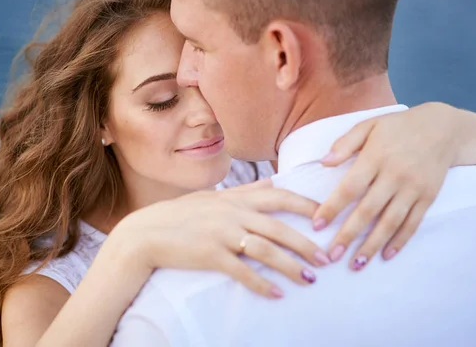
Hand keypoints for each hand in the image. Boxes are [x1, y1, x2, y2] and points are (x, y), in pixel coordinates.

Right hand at [109, 182, 326, 298]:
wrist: (147, 232)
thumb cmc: (182, 214)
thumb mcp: (214, 196)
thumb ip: (246, 190)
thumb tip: (271, 182)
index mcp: (236, 198)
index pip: (280, 196)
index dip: (306, 206)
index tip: (328, 217)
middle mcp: (233, 213)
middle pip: (279, 228)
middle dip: (306, 244)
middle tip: (326, 259)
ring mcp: (222, 234)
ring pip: (265, 250)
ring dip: (290, 266)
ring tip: (309, 280)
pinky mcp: (211, 255)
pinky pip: (242, 272)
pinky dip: (262, 284)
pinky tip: (277, 295)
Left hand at [312, 103, 463, 268]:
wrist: (443, 128)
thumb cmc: (397, 127)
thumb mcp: (368, 126)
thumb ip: (344, 143)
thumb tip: (323, 162)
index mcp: (375, 157)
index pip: (350, 187)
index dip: (332, 208)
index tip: (317, 225)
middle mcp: (394, 175)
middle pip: (368, 210)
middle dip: (348, 235)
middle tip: (331, 255)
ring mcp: (413, 188)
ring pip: (390, 222)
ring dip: (372, 245)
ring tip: (356, 264)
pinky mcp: (428, 197)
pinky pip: (412, 223)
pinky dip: (400, 241)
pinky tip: (386, 255)